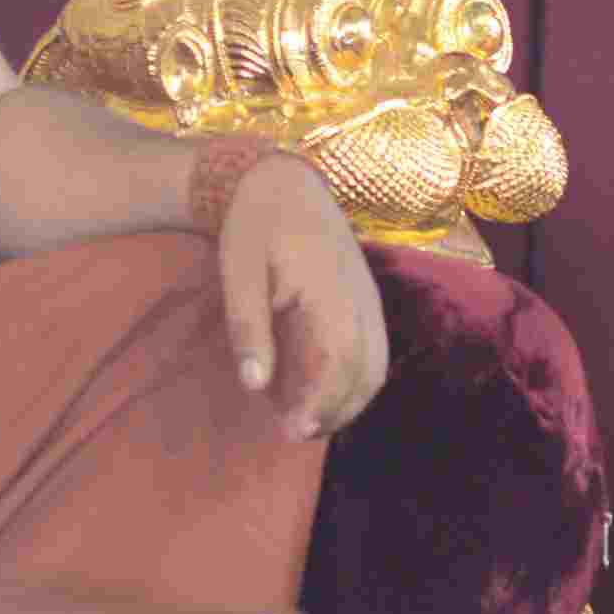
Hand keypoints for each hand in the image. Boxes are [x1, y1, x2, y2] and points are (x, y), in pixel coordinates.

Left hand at [215, 154, 389, 440]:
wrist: (283, 182)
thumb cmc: (254, 226)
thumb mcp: (237, 271)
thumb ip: (247, 327)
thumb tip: (255, 384)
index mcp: (330, 288)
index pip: (339, 359)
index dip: (320, 400)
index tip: (292, 429)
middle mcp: (360, 297)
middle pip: (367, 370)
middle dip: (336, 410)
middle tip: (295, 432)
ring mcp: (369, 299)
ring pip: (376, 366)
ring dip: (349, 401)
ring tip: (308, 419)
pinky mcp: (366, 301)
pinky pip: (373, 352)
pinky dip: (354, 381)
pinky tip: (320, 391)